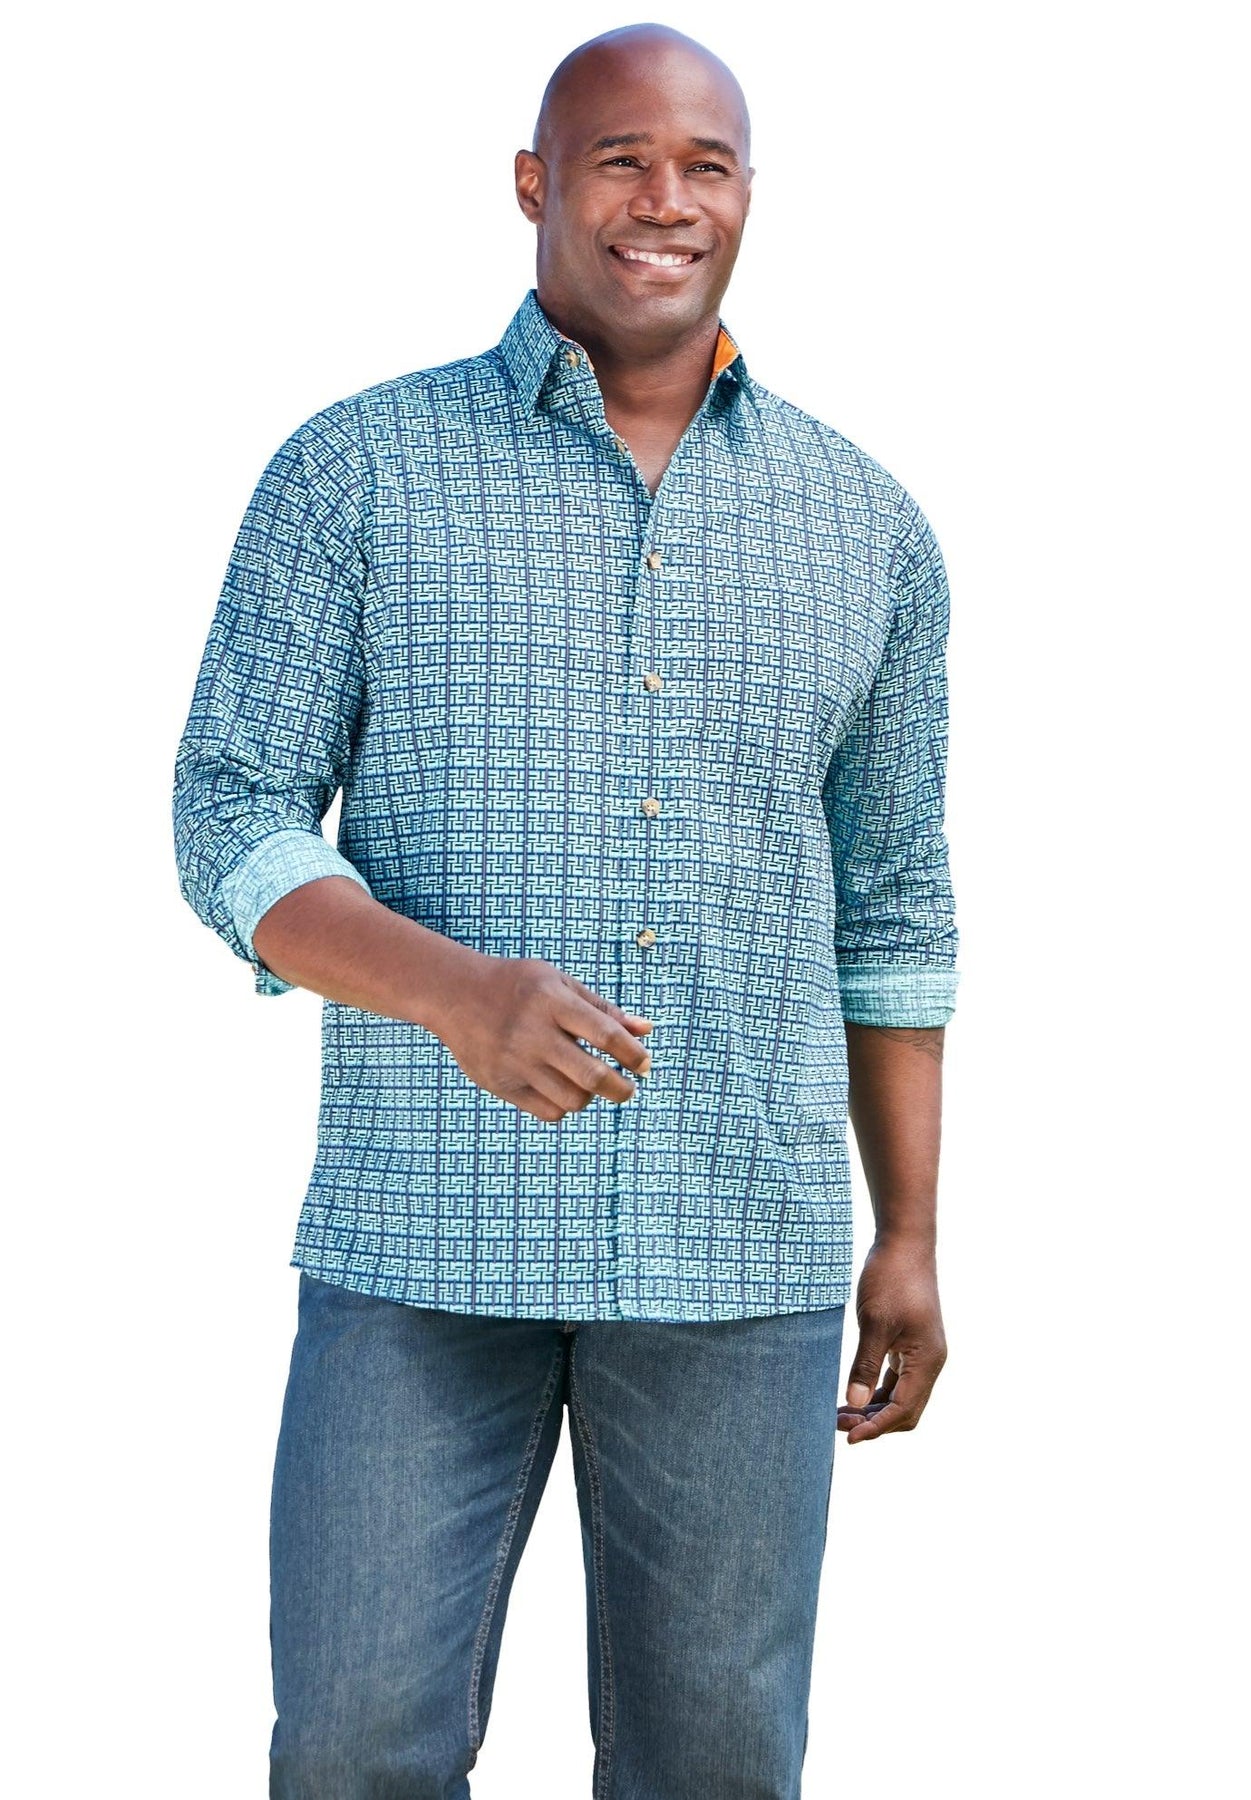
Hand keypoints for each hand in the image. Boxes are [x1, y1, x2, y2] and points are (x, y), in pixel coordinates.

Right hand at [434, 953, 653, 1121]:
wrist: (455, 994)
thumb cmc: (519, 986)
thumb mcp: (560, 983)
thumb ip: (604, 1009)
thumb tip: (648, 1030)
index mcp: (552, 1001)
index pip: (606, 1034)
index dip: (634, 1054)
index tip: (645, 1064)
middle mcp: (533, 1033)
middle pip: (592, 1075)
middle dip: (622, 1088)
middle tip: (628, 1088)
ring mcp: (515, 1062)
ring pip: (572, 1099)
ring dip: (590, 1097)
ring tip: (589, 1084)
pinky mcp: (501, 1084)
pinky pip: (548, 1111)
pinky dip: (564, 1106)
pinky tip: (562, 1089)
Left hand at [837, 1238, 946, 1443]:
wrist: (904, 1245)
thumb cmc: (890, 1279)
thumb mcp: (873, 1322)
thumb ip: (865, 1364)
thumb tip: (854, 1404)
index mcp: (926, 1361)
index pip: (903, 1410)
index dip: (876, 1427)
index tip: (848, 1438)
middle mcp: (930, 1363)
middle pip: (906, 1411)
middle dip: (874, 1422)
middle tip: (838, 1424)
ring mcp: (922, 1355)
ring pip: (902, 1398)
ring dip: (874, 1409)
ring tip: (841, 1414)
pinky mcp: (911, 1345)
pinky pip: (897, 1381)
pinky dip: (877, 1392)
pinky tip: (853, 1395)